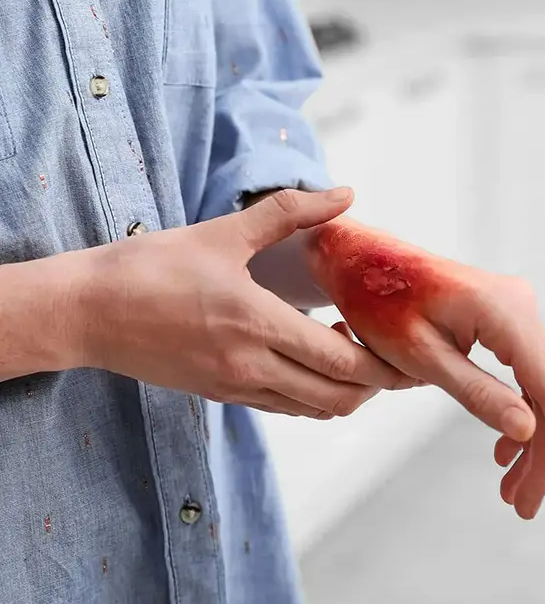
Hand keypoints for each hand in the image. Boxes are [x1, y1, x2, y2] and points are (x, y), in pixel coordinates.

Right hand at [79, 189, 414, 417]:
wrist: (85, 311)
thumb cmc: (150, 267)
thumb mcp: (222, 232)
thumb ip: (290, 212)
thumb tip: (344, 193)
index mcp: (257, 324)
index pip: (342, 362)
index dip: (382, 364)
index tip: (399, 345)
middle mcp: (252, 367)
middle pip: (338, 398)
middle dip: (375, 384)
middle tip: (387, 354)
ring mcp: (236, 388)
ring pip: (313, 410)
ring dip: (345, 391)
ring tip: (349, 351)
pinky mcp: (221, 397)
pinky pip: (283, 409)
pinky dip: (312, 395)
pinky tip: (311, 360)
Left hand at [306, 219, 544, 517]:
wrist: (360, 261)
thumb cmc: (380, 300)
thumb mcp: (422, 357)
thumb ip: (477, 393)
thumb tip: (527, 430)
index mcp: (505, 312)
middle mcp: (521, 308)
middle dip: (541, 455)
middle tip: (523, 506)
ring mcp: (515, 313)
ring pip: (538, 389)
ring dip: (528, 440)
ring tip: (510, 490)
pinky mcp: (504, 322)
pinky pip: (522, 374)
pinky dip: (514, 413)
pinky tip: (504, 448)